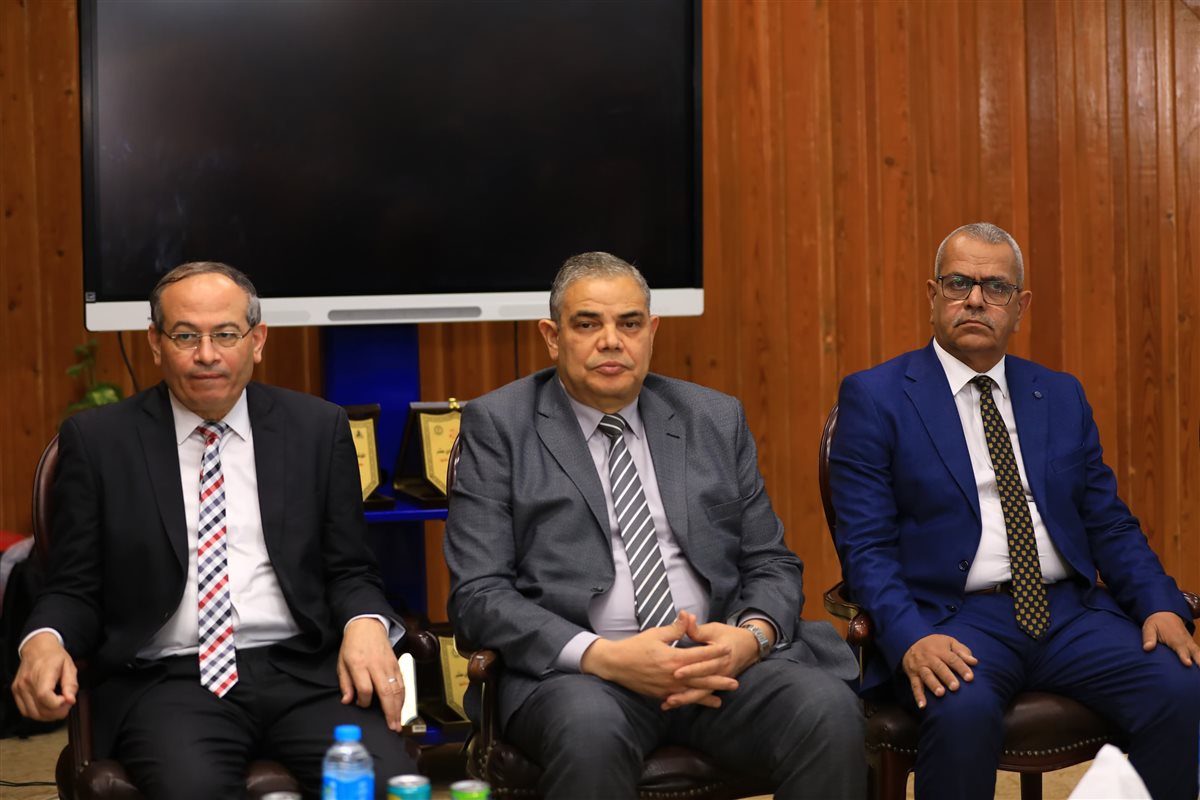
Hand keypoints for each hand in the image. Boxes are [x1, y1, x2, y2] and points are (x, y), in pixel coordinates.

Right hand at [10, 632, 76, 721]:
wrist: (37, 648)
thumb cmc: (54, 656)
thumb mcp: (70, 666)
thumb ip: (71, 685)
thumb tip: (70, 700)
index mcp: (42, 673)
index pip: (45, 696)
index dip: (58, 704)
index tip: (67, 700)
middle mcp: (27, 682)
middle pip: (39, 709)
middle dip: (57, 712)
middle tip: (66, 704)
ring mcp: (19, 688)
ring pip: (32, 714)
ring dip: (48, 715)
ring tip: (58, 705)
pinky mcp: (16, 692)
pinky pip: (25, 711)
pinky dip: (37, 713)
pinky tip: (46, 706)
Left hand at [336, 617, 405, 731]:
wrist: (367, 625)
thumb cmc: (352, 645)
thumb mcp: (341, 663)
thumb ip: (345, 683)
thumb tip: (347, 701)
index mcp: (359, 665)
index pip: (365, 689)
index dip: (363, 701)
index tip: (361, 704)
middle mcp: (376, 666)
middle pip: (386, 692)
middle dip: (390, 712)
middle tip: (392, 727)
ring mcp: (389, 665)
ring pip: (397, 689)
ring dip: (399, 708)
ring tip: (398, 722)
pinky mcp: (397, 664)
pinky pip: (402, 683)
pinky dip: (403, 697)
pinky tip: (401, 707)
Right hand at [581, 611, 737, 708]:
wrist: (615, 665)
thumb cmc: (635, 647)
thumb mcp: (655, 634)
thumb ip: (675, 629)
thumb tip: (688, 616)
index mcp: (673, 658)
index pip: (700, 655)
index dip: (714, 652)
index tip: (727, 650)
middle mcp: (673, 676)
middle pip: (701, 679)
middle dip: (718, 681)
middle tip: (735, 683)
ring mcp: (667, 688)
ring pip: (692, 693)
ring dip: (707, 696)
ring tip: (721, 699)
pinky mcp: (661, 695)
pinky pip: (680, 699)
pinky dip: (691, 701)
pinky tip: (698, 704)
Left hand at [660, 617, 765, 709]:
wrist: (748, 647)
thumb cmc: (728, 636)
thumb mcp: (714, 629)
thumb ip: (698, 628)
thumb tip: (685, 617)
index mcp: (721, 656)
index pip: (704, 665)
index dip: (691, 669)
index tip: (676, 672)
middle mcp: (720, 671)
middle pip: (702, 683)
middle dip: (686, 690)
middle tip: (669, 695)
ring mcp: (718, 680)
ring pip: (701, 693)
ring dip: (685, 699)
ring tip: (668, 703)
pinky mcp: (714, 686)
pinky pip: (701, 696)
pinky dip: (688, 700)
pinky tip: (672, 705)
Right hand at [901, 634, 977, 708]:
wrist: (909, 641)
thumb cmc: (935, 644)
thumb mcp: (949, 642)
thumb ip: (962, 651)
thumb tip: (974, 662)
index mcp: (940, 650)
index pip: (953, 659)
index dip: (961, 668)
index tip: (970, 678)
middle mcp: (929, 658)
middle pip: (939, 668)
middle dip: (947, 677)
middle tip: (955, 687)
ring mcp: (920, 667)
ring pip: (927, 676)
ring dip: (933, 685)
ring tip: (941, 694)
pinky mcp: (912, 675)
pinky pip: (915, 686)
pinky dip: (918, 696)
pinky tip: (922, 706)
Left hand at [1141, 611, 1199, 666]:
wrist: (1166, 614)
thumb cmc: (1156, 623)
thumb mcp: (1149, 627)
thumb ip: (1149, 638)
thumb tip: (1147, 648)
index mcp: (1174, 638)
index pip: (1180, 648)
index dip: (1184, 656)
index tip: (1188, 663)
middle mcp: (1185, 641)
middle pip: (1194, 652)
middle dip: (1198, 661)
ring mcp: (1190, 643)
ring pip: (1198, 652)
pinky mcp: (1191, 645)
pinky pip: (1198, 652)